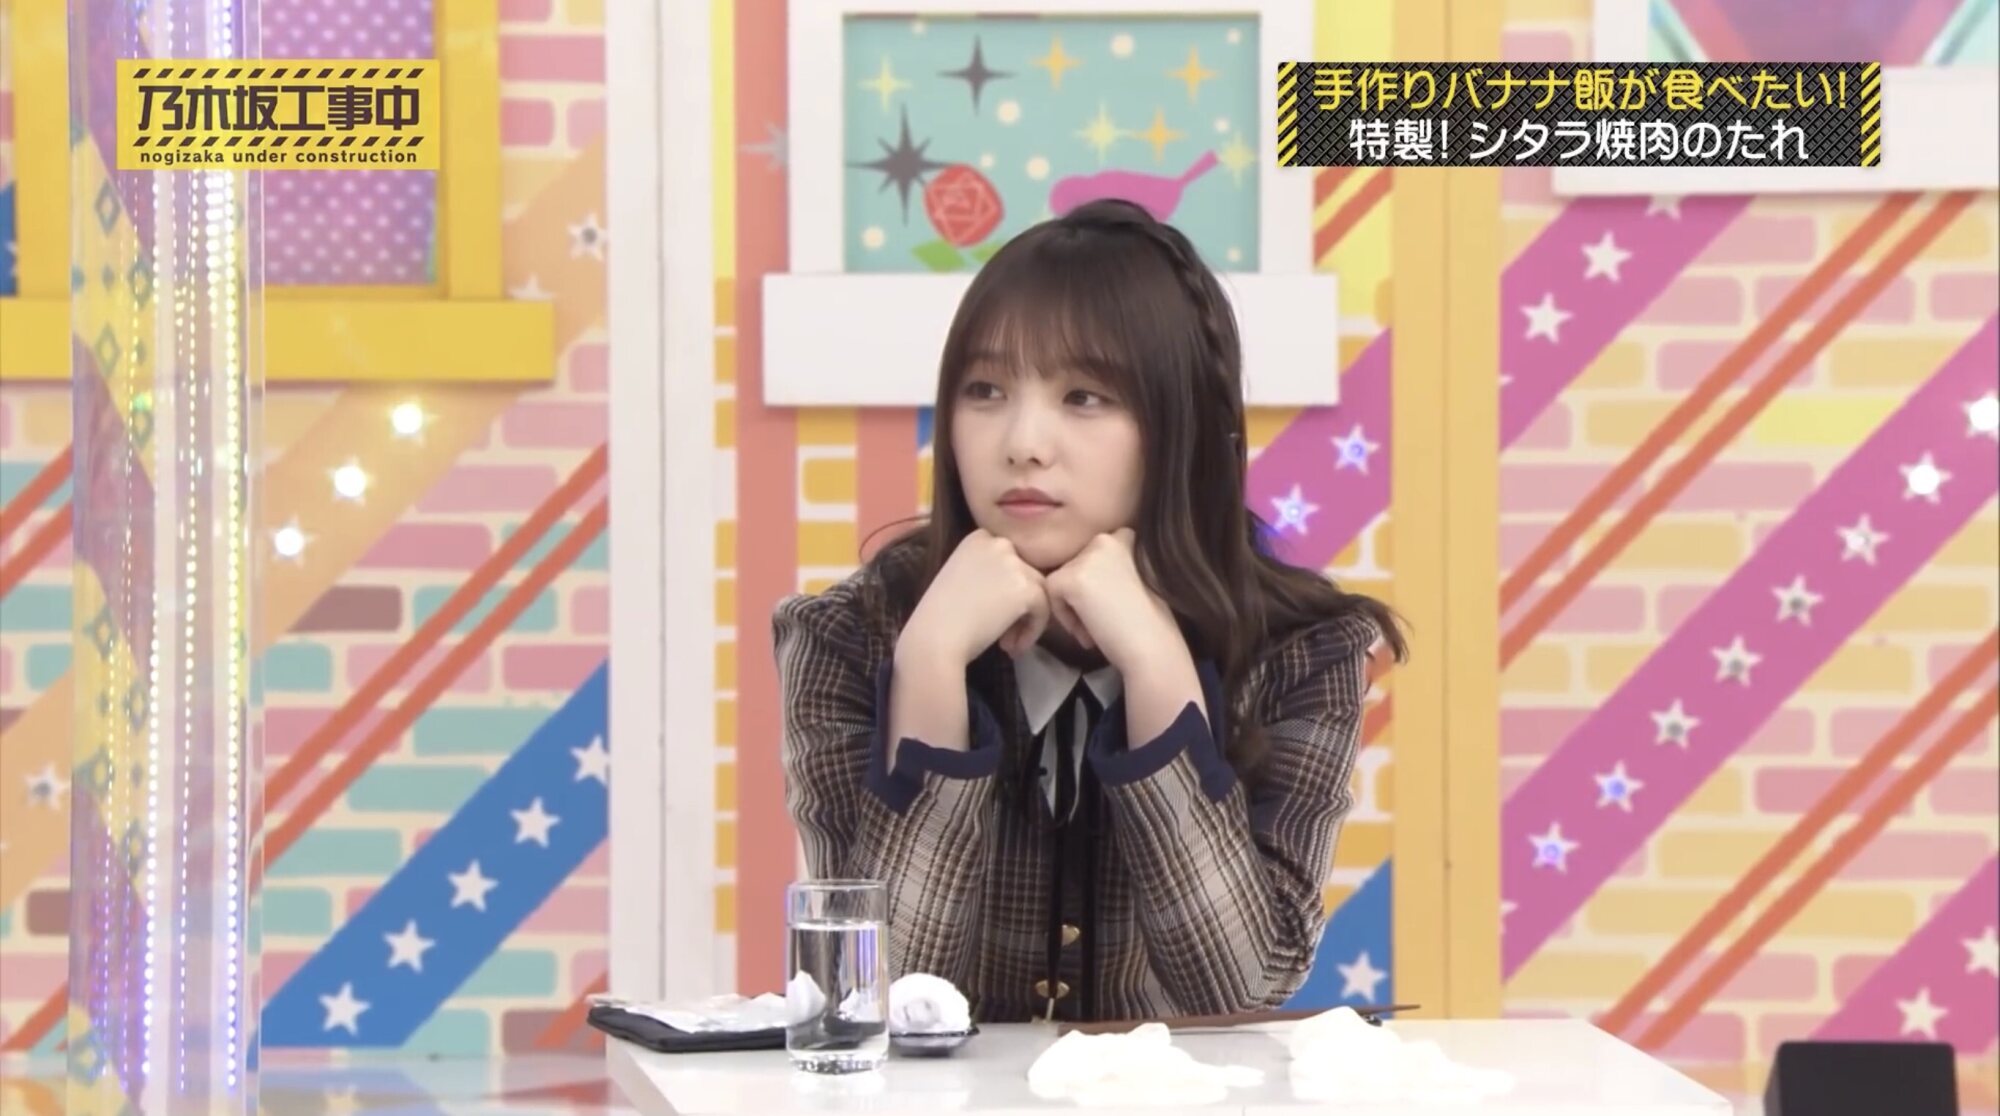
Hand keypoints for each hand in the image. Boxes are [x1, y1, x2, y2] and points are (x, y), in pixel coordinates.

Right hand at [899, 530, 1052, 665]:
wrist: (934, 638)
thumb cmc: (938, 617)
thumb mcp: (959, 579)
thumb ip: (986, 573)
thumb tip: (1012, 588)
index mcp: (978, 538)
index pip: (1008, 560)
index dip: (1005, 589)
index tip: (992, 613)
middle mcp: (998, 542)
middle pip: (1026, 573)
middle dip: (1018, 604)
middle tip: (1003, 633)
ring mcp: (1014, 562)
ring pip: (1038, 591)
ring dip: (1026, 619)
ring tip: (1008, 643)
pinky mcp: (1027, 586)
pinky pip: (1043, 609)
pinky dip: (1032, 631)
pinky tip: (1013, 647)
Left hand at [1045, 529, 1184, 670]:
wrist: (1153, 646)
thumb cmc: (1148, 622)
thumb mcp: (1134, 578)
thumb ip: (1110, 568)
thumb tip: (1083, 578)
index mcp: (1124, 534)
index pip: (1091, 555)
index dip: (1096, 584)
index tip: (1112, 607)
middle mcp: (1105, 538)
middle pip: (1074, 566)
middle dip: (1083, 596)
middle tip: (1103, 621)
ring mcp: (1088, 556)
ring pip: (1061, 580)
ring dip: (1074, 608)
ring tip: (1097, 629)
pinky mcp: (1072, 577)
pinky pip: (1052, 594)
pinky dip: (1064, 617)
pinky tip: (1087, 631)